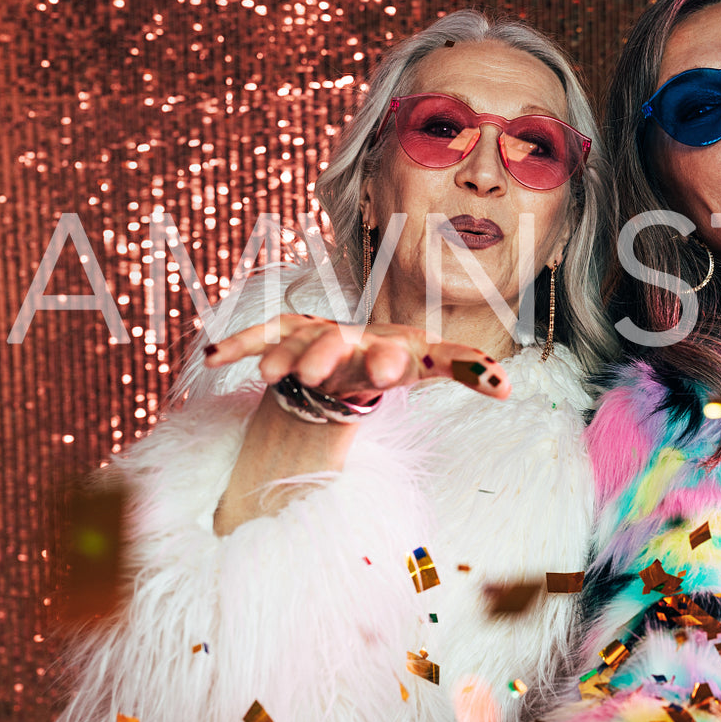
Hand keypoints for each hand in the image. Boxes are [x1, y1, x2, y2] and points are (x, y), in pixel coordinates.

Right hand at [202, 315, 510, 400]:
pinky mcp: (284, 335)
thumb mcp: (428, 364)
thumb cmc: (393, 358)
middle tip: (317, 374)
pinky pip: (260, 335)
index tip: (390, 373)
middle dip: (330, 357)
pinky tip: (209, 359)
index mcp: (391, 348)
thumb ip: (467, 369)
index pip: (398, 352)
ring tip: (267, 376)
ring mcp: (316, 335)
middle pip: (340, 346)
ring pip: (298, 344)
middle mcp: (352, 338)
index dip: (390, 361)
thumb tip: (511, 386)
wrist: (351, 348)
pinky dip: (238, 344)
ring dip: (282, 358)